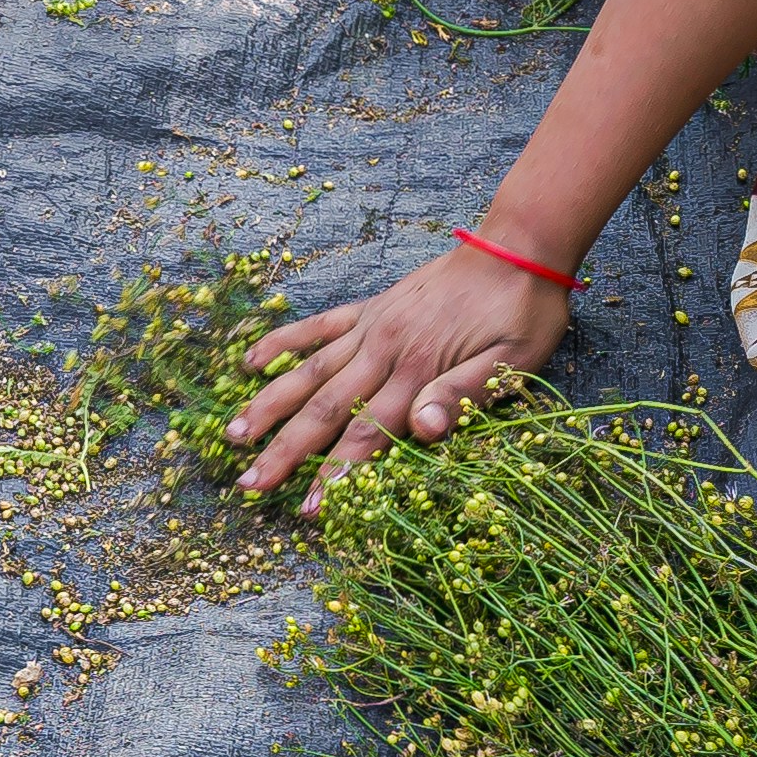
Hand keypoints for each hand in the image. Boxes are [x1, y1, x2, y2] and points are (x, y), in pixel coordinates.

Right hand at [226, 239, 573, 511]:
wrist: (517, 247)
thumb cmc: (522, 312)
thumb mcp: (513, 360)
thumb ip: (465, 393)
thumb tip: (426, 431)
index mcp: (420, 370)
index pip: (369, 433)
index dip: (337, 473)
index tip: (311, 508)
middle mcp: (385, 349)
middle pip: (326, 408)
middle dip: (286, 450)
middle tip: (250, 485)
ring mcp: (372, 326)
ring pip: (310, 370)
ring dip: (270, 403)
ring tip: (235, 433)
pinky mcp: (370, 308)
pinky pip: (317, 327)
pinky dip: (282, 342)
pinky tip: (250, 362)